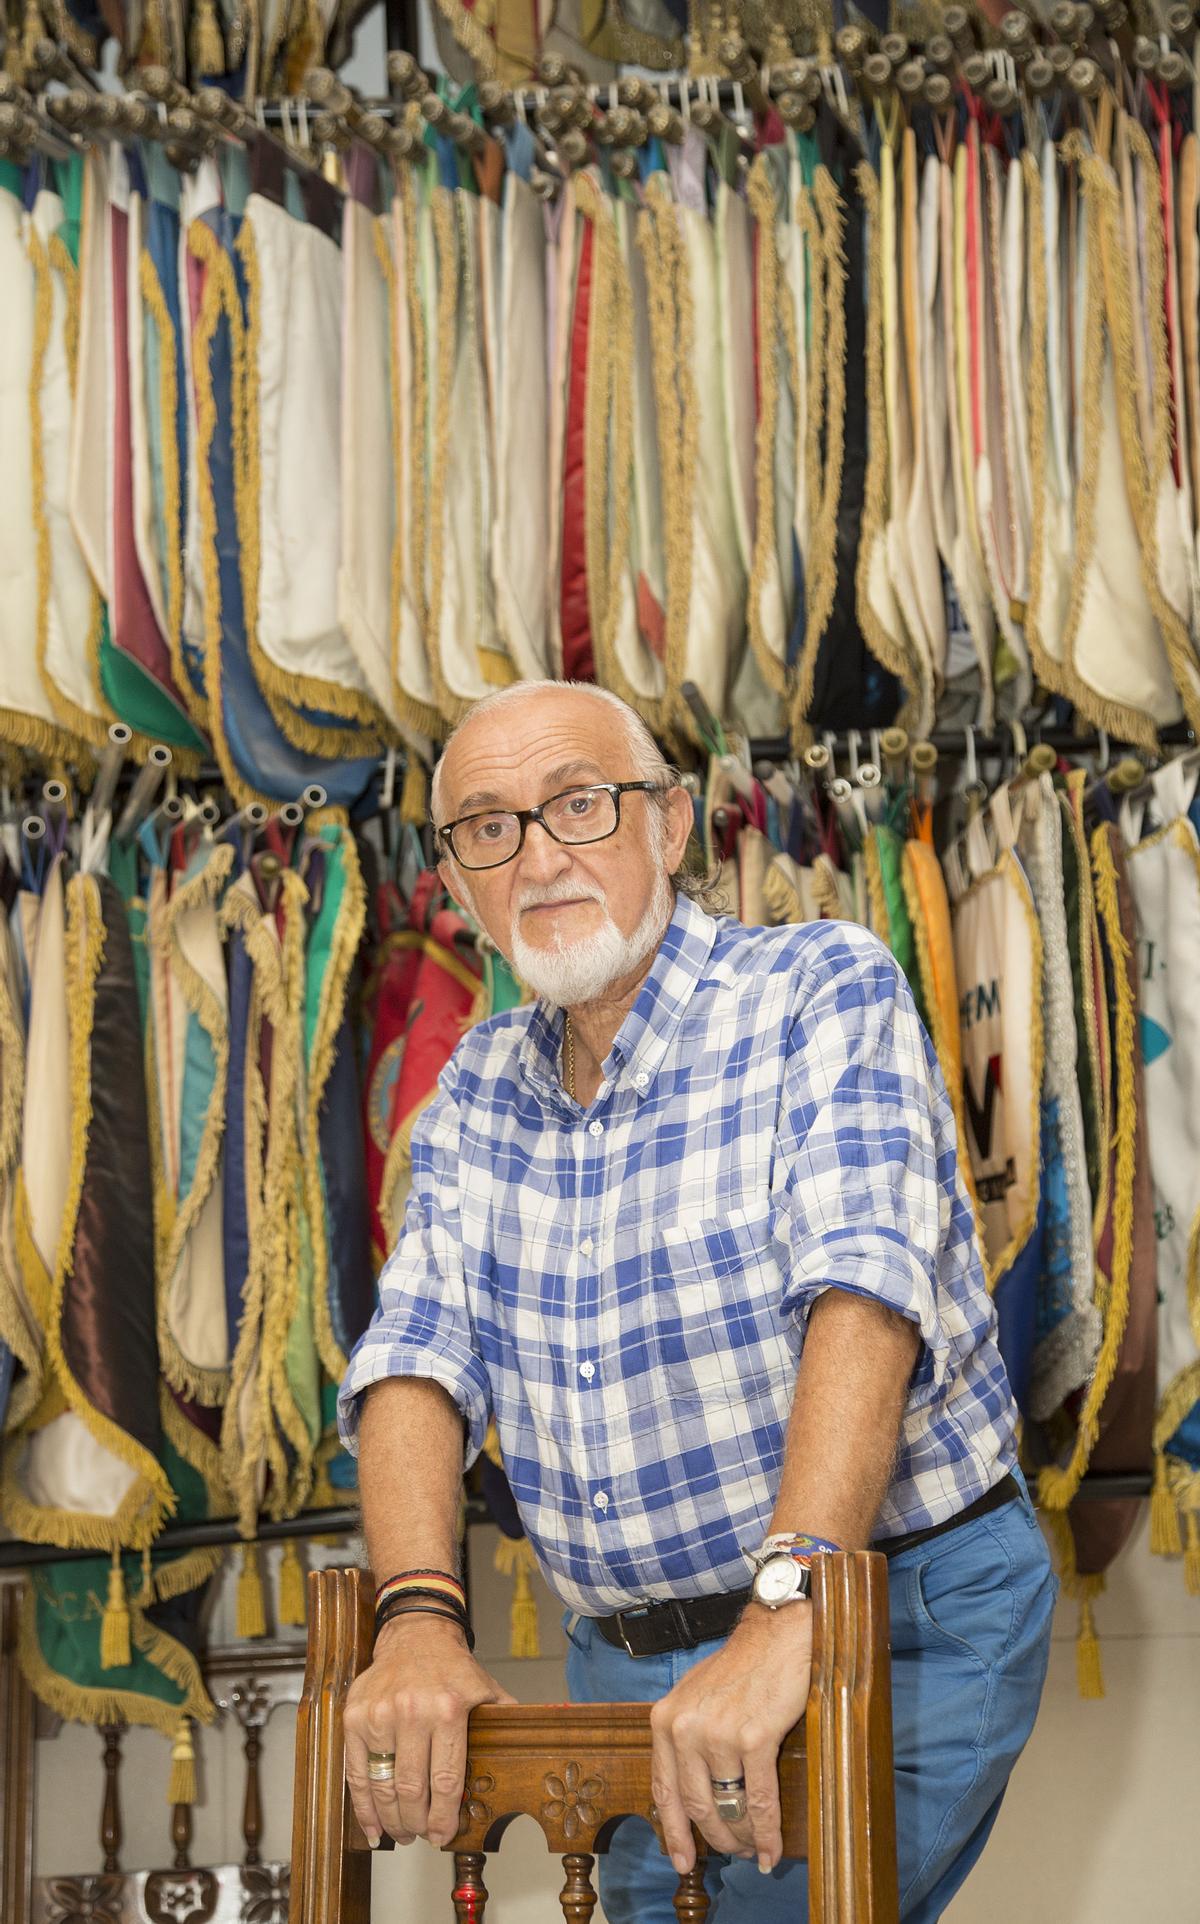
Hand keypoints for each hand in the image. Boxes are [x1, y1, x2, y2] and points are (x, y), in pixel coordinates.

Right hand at [343, 1615, 517, 1848]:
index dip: (443, 1817)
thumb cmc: (452, 1668)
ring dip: (393, 1819)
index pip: (445, 1780)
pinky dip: (363, 1806)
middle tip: (421, 1836)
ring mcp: (379, 1715)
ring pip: (384, 1785)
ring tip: (402, 1834)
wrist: (416, 1633)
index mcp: (449, 1709)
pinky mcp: (355, 1717)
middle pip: (412, 1789)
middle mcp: (412, 1712)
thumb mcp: (487, 1690)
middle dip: (418, 1823)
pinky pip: (356, 1772)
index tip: (443, 1836)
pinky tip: (373, 1825)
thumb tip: (529, 1752)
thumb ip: (505, 1722)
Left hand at [649, 1602, 811, 1875]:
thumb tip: (689, 1792)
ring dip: (744, 1838)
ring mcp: (719, 1734)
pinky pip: (760, 1800)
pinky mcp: (754, 1738)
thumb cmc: (738, 1667)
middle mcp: (685, 1729)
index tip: (682, 1860)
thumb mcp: (693, 1698)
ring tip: (754, 1852)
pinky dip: (767, 1831)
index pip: (664, 1790)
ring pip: (728, 1807)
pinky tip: (772, 1850)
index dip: (674, 1832)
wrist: (775, 1636)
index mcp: (665, 1720)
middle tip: (734, 1855)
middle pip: (696, 1806)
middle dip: (717, 1838)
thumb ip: (685, 1740)